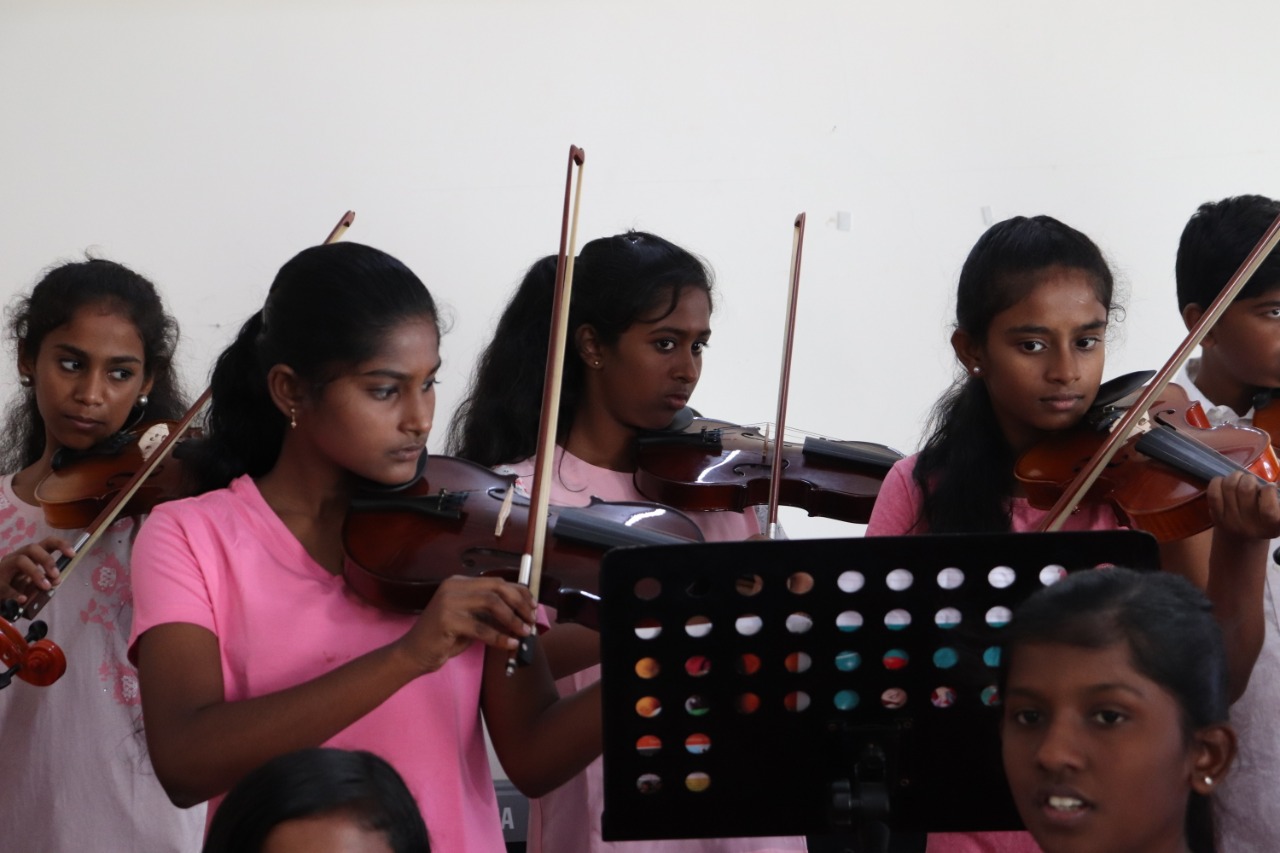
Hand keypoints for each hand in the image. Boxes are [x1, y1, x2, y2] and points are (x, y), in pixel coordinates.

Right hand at [0, 537, 74, 603]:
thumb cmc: (16, 584)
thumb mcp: (34, 581)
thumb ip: (47, 578)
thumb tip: (57, 579)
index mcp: (30, 555)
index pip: (47, 543)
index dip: (61, 544)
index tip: (73, 554)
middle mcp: (17, 557)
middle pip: (32, 548)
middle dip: (47, 559)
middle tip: (56, 575)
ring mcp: (4, 568)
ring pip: (20, 560)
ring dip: (36, 573)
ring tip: (46, 587)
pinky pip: (6, 586)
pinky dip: (15, 593)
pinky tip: (23, 599)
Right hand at [393, 576, 535, 675]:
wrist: (414, 653)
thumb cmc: (444, 638)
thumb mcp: (470, 620)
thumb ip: (490, 613)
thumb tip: (522, 613)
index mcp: (460, 582)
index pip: (497, 581)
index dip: (519, 593)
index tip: (533, 606)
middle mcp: (454, 586)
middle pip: (497, 588)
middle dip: (519, 603)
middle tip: (531, 619)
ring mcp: (449, 601)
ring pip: (492, 604)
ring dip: (512, 619)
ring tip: (524, 633)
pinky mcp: (447, 619)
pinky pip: (481, 628)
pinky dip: (499, 637)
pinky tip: (510, 644)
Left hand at [1208, 471, 1279, 539]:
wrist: (1240, 538)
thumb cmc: (1263, 520)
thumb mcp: (1276, 514)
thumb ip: (1275, 500)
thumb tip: (1271, 485)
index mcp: (1271, 527)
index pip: (1268, 509)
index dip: (1269, 491)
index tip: (1270, 486)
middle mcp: (1250, 527)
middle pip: (1245, 490)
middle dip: (1248, 478)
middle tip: (1250, 480)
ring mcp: (1231, 523)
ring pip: (1229, 487)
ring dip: (1234, 477)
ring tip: (1239, 478)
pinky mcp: (1216, 518)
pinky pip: (1213, 493)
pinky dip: (1218, 481)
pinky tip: (1224, 482)